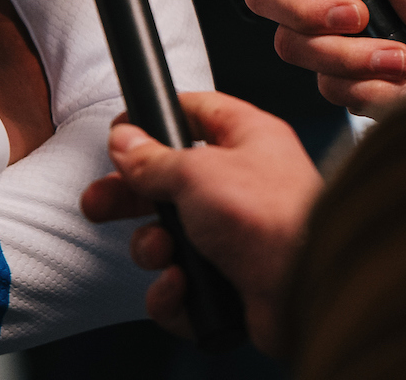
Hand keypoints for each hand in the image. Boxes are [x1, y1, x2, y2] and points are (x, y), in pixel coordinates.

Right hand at [81, 92, 321, 355]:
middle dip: (130, 198)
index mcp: (246, 141)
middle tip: (98, 204)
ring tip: (164, 251)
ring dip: (154, 248)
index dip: (155, 121)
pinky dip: (173, 292)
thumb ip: (154, 158)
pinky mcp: (230, 285)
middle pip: (169, 183)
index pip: (195, 114)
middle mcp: (242, 186)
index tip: (119, 135)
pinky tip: (181, 287)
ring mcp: (236, 238)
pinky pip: (181, 287)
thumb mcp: (198, 172)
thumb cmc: (271, 217)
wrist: (308, 292)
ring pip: (170, 239)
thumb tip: (124, 141)